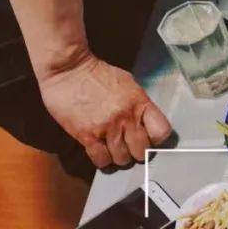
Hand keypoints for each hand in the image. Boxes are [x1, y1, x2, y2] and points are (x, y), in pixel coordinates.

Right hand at [38, 54, 171, 168]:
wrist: (67, 68)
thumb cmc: (97, 74)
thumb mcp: (127, 83)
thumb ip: (138, 104)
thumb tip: (145, 123)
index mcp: (140, 103)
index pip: (161, 132)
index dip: (156, 139)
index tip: (149, 138)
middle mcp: (126, 118)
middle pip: (141, 151)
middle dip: (136, 151)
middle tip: (128, 147)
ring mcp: (107, 128)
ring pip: (122, 159)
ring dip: (118, 157)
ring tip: (112, 149)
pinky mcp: (87, 135)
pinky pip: (101, 159)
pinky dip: (102, 160)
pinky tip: (100, 152)